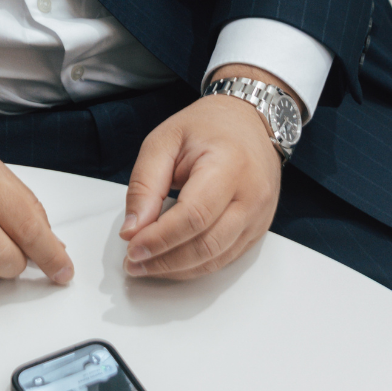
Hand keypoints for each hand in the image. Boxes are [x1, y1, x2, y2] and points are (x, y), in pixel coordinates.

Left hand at [119, 68, 286, 280]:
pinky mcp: (259, 229)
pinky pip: (226, 258)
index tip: (132, 248)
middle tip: (133, 263)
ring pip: (217, 259)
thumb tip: (132, 229)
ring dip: (177, 269)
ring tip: (146, 265)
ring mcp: (260, 215)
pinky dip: (195, 266)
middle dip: (165, 260)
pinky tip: (171, 261)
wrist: (248, 120)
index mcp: (229, 164)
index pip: (194, 216)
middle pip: (207, 245)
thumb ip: (145, 183)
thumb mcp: (164, 140)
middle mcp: (252, 194)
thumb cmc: (207, 126)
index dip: (161, 238)